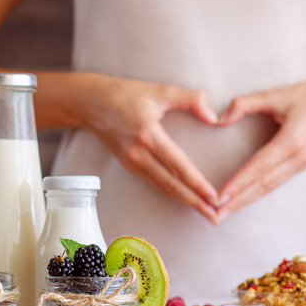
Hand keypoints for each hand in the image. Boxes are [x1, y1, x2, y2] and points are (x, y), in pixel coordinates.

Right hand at [78, 74, 220, 222]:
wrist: (90, 103)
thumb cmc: (125, 94)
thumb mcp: (160, 90)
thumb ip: (191, 99)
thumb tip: (214, 118)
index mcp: (148, 134)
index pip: (178, 165)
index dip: (198, 184)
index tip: (214, 197)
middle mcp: (138, 153)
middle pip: (171, 184)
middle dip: (195, 201)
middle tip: (215, 216)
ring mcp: (131, 161)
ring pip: (162, 187)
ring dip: (184, 201)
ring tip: (204, 212)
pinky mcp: (127, 164)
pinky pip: (153, 182)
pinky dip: (170, 193)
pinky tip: (184, 198)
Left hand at [214, 77, 305, 221]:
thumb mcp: (275, 93)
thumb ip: (245, 104)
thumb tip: (220, 120)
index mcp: (291, 141)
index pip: (258, 167)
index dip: (238, 183)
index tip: (219, 196)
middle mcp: (297, 157)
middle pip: (262, 185)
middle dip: (237, 202)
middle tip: (215, 216)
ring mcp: (301, 164)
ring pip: (268, 188)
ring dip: (245, 202)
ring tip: (224, 214)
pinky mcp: (301, 165)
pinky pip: (275, 183)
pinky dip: (257, 194)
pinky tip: (242, 201)